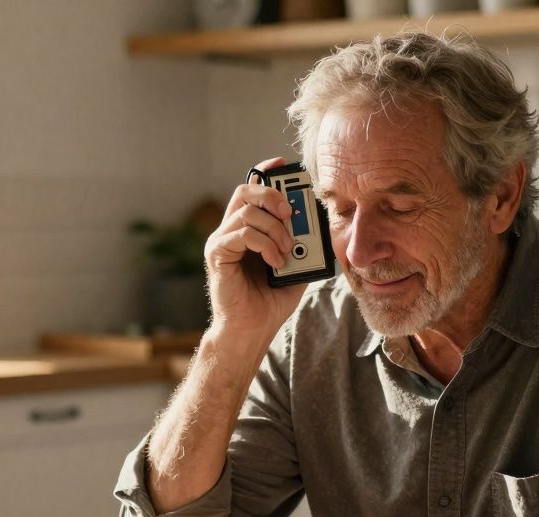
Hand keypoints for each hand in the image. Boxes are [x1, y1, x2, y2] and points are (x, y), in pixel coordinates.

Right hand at [205, 157, 309, 338]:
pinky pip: (241, 234)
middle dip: (272, 195)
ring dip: (275, 229)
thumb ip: (304, 243)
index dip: (265, 172)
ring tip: (287, 251)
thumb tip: (321, 222)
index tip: (282, 164)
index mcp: (247, 228)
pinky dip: (265, 245)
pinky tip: (276, 262)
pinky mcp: (217, 255)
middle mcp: (230, 230)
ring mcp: (221, 241)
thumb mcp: (296, 266)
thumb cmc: (270, 300)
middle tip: (290, 214)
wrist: (252, 330)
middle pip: (245, 191)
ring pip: (246, 212)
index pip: (251, 189)